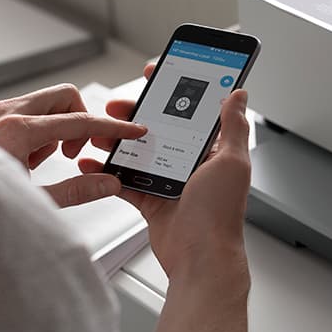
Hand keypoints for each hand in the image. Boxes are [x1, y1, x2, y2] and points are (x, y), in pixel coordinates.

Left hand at [0, 83, 147, 206]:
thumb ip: (76, 190)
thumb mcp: (31, 201)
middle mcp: (1, 112)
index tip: (131, 130)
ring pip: (37, 104)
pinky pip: (14, 111)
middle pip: (63, 97)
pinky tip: (16, 159)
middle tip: (73, 151)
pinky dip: (27, 129)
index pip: (80, 121)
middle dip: (78, 120)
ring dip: (50, 128)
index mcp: (18, 130)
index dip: (111, 127)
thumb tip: (107, 183)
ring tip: (36, 163)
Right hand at [79, 64, 251, 283]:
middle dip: (136, 113)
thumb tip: (240, 94)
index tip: (157, 72)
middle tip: (118, 105)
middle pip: (159, 128)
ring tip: (100, 130)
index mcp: (212, 150)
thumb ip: (233, 126)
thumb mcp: (232, 161)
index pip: (193, 110)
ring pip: (138, 151)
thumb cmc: (220, 215)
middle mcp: (190, 163)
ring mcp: (169, 181)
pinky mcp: (151, 200)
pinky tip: (91, 161)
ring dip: (117, 139)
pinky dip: (106, 171)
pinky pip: (124, 180)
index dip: (176, 89)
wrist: (200, 259)